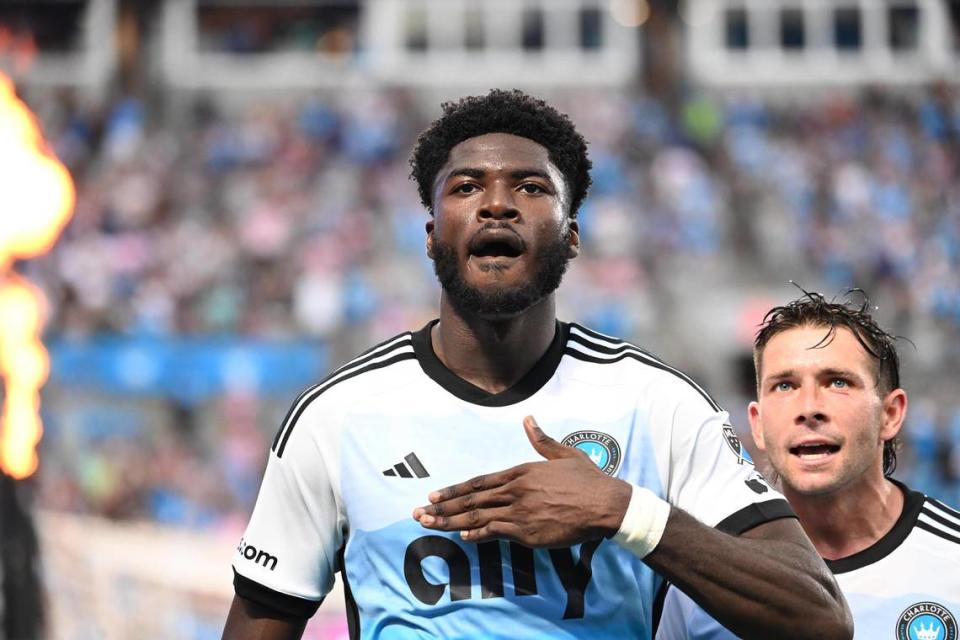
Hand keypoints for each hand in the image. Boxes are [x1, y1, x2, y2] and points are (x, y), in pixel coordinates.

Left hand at [412, 416, 631, 546]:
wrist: (605, 504)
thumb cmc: (588, 480)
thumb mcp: (563, 453)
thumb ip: (541, 439)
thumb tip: (528, 419)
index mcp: (521, 471)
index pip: (479, 483)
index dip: (454, 490)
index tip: (434, 495)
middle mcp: (515, 490)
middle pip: (471, 500)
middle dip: (442, 507)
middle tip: (418, 512)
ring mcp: (520, 512)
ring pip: (477, 517)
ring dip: (450, 522)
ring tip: (428, 524)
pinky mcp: (529, 532)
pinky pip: (497, 533)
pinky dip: (478, 534)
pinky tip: (462, 537)